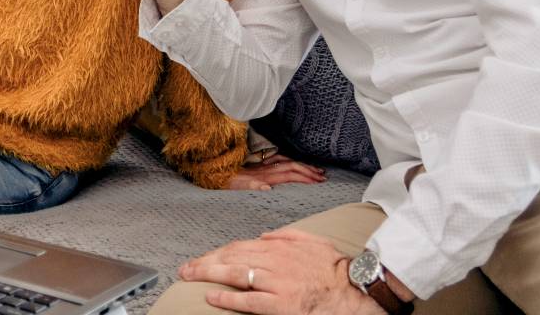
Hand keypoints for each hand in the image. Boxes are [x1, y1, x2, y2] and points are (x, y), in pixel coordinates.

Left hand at [178, 230, 383, 314]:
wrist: (354, 290)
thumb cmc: (335, 269)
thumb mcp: (313, 241)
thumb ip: (288, 235)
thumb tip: (265, 235)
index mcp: (281, 247)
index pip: (241, 246)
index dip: (219, 252)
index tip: (203, 257)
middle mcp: (275, 262)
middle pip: (232, 259)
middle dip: (206, 263)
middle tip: (186, 269)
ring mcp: (277, 283)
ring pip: (235, 275)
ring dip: (208, 275)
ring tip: (190, 277)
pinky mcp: (280, 303)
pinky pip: (248, 300)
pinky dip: (227, 298)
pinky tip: (211, 296)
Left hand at [226, 154, 327, 190]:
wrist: (211, 167)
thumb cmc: (223, 179)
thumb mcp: (235, 185)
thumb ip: (251, 186)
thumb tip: (267, 188)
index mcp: (263, 174)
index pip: (289, 174)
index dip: (304, 176)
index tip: (318, 180)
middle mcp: (265, 168)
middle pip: (291, 167)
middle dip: (308, 171)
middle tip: (323, 176)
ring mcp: (261, 165)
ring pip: (287, 162)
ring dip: (302, 166)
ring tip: (315, 170)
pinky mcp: (257, 164)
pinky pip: (279, 160)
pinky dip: (290, 162)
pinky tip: (294, 164)